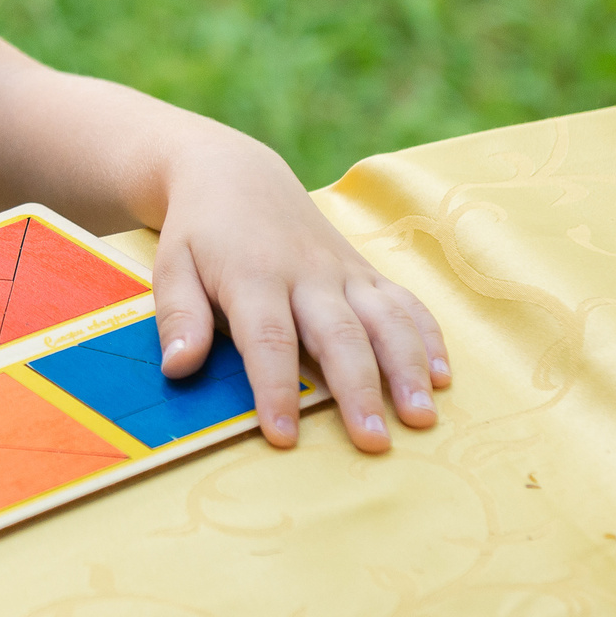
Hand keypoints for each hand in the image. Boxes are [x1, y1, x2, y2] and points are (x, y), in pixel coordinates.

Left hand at [147, 130, 448, 452]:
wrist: (236, 174)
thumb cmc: (199, 233)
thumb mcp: (172, 266)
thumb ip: (178, 317)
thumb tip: (178, 369)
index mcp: (254, 276)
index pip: (269, 339)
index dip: (277, 389)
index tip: (284, 436)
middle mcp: (307, 274)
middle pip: (339, 335)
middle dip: (358, 390)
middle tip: (374, 442)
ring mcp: (343, 271)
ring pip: (384, 318)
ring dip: (407, 368)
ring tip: (422, 417)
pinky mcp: (365, 270)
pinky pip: (404, 302)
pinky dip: (427, 336)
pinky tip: (442, 376)